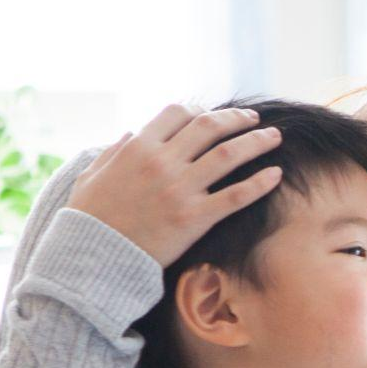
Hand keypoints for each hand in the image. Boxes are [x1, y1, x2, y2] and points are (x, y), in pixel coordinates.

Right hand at [67, 104, 284, 267]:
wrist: (94, 257)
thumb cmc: (90, 219)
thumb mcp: (92, 176)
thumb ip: (111, 152)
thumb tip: (128, 135)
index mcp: (138, 147)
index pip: (177, 114)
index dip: (200, 111)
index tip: (212, 117)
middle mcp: (162, 162)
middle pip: (209, 127)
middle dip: (236, 118)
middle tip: (254, 118)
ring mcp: (181, 189)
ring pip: (229, 154)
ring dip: (256, 141)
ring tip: (274, 136)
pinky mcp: (195, 218)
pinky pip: (235, 196)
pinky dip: (259, 183)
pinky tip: (276, 175)